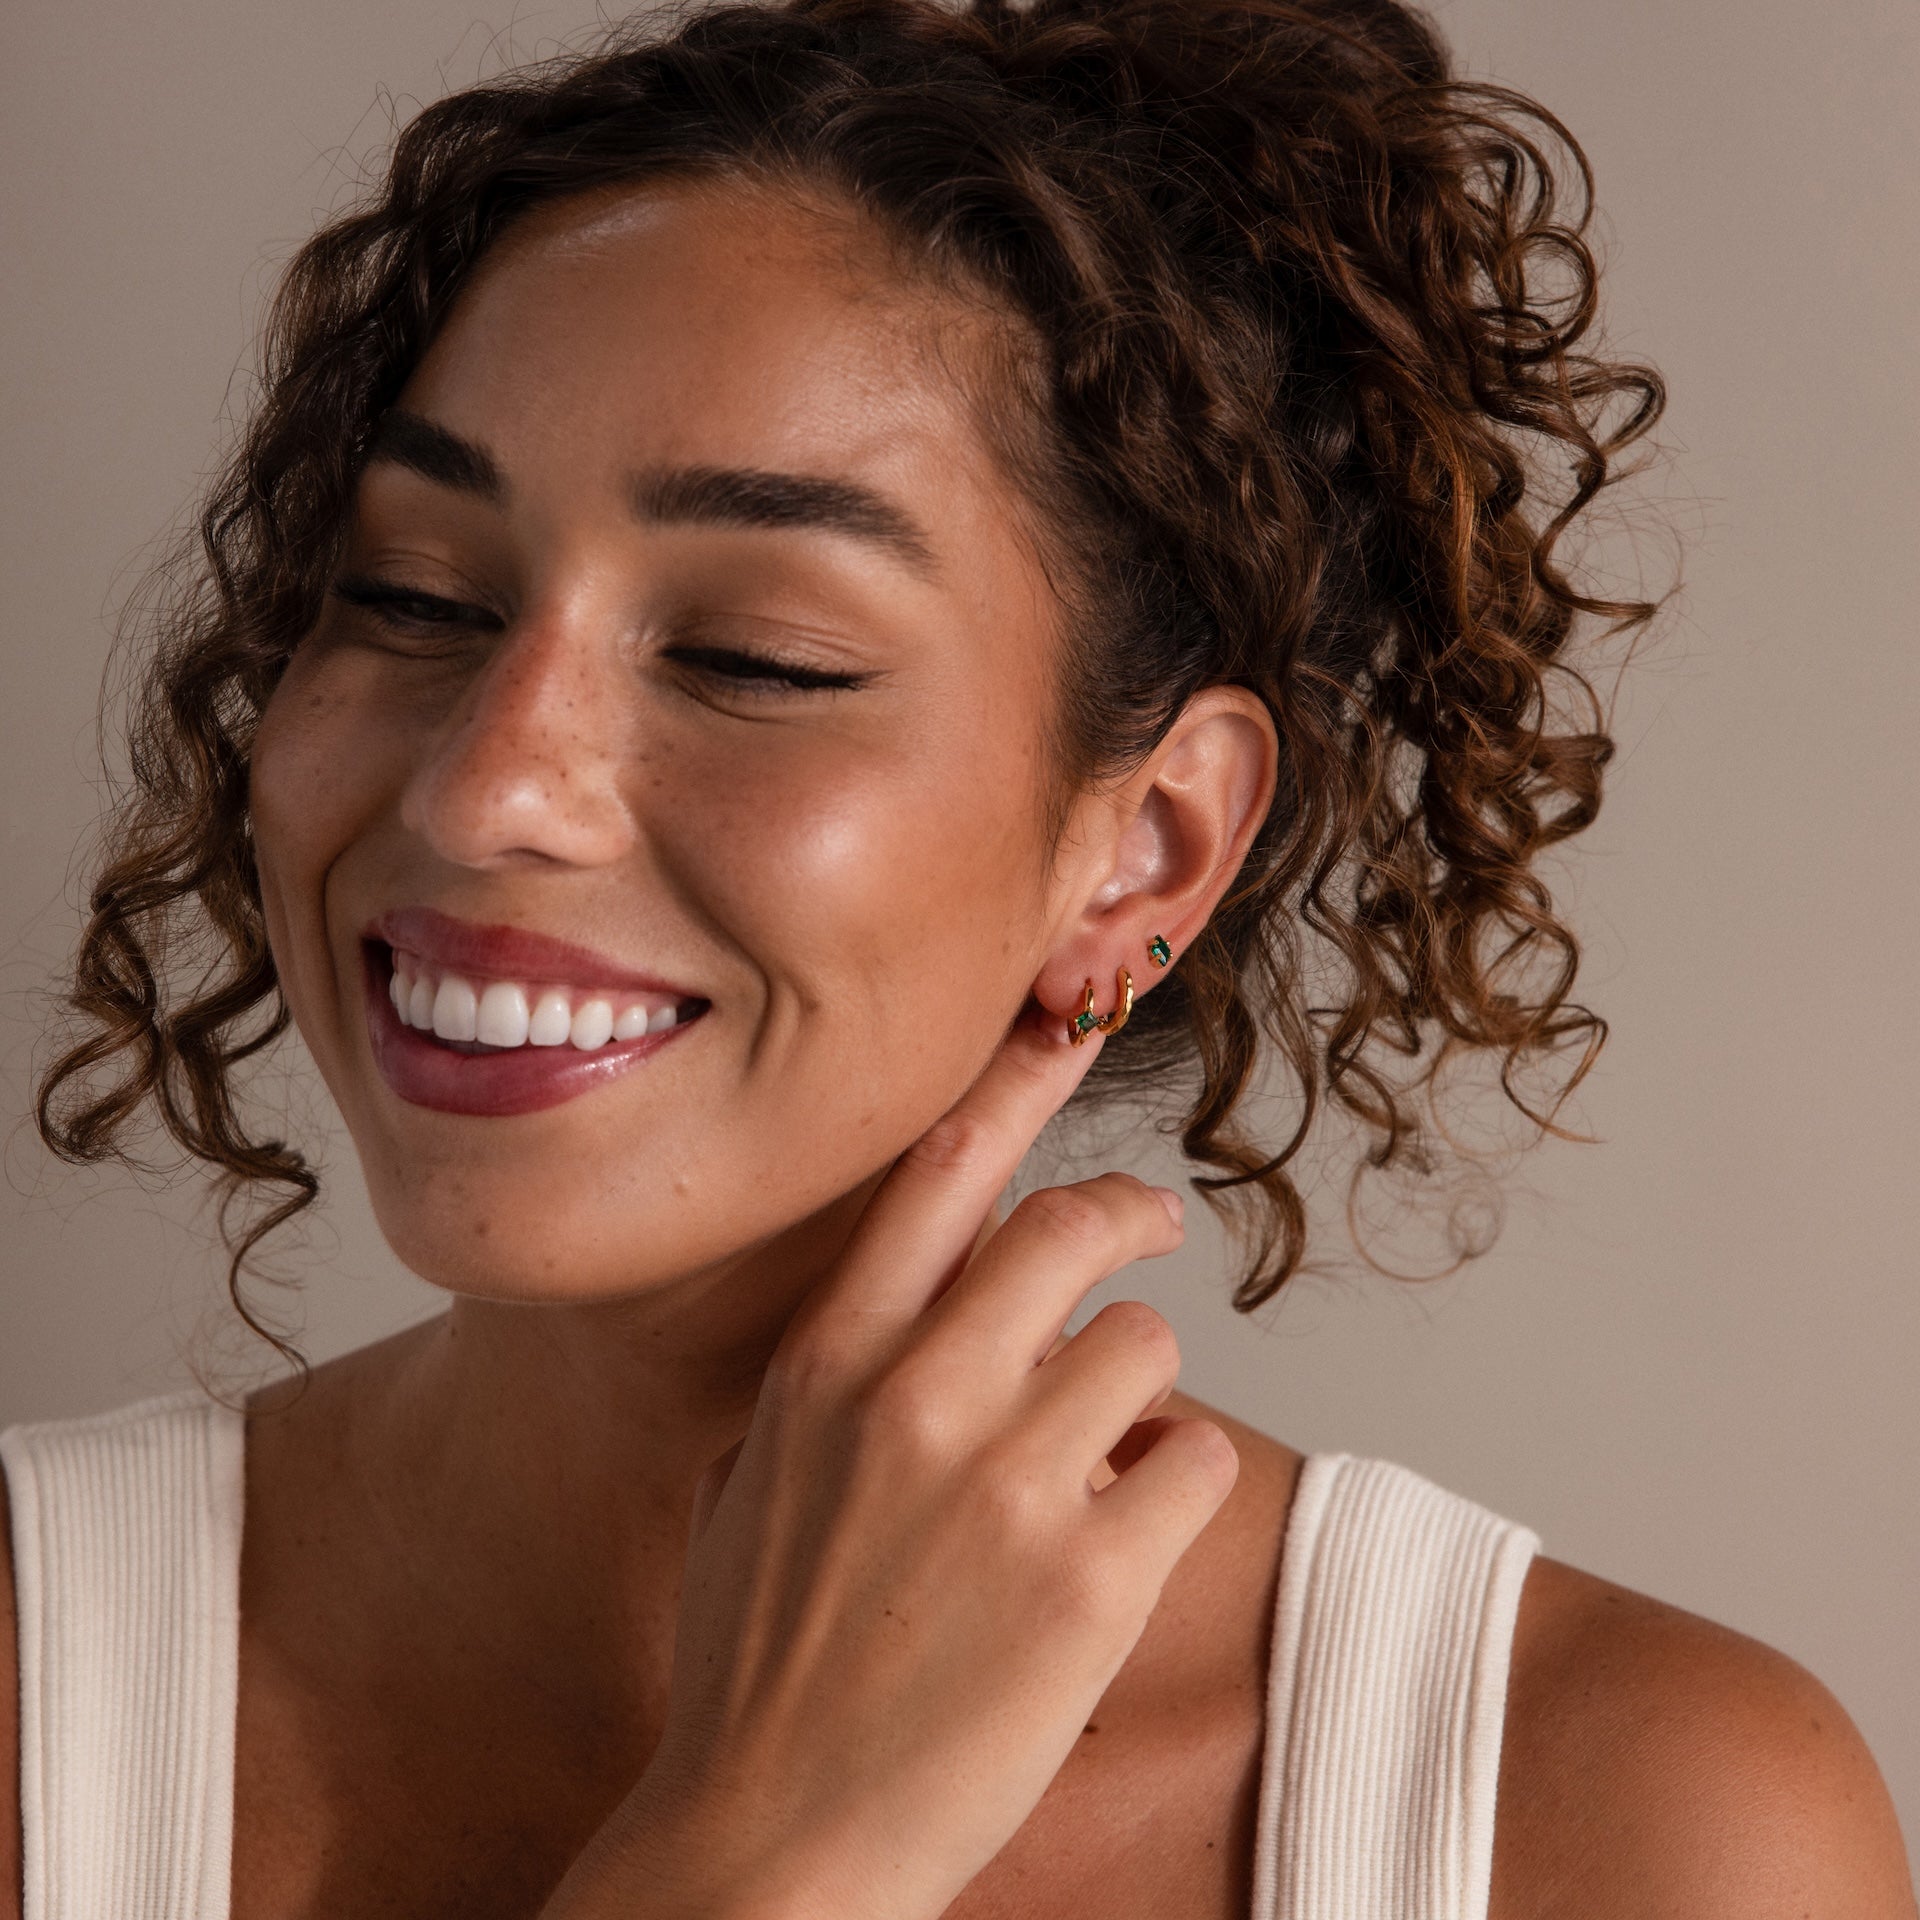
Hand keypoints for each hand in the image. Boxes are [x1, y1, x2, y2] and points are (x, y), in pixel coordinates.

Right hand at [540, 1009, 1239, 1919]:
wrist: (766, 1841)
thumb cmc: (759, 1661)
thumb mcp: (761, 1479)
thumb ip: (840, 1379)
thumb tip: (927, 1309)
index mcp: (827, 1366)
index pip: (937, 1178)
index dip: (1017, 1086)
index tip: (1069, 1030)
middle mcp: (915, 1397)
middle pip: (1070, 1231)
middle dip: (1126, 1219)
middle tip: (1150, 1233)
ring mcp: (1007, 1483)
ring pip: (1145, 1349)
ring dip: (1139, 1398)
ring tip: (1097, 1469)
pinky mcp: (1091, 1577)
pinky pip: (1197, 1464)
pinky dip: (1178, 1489)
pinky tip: (1123, 1540)